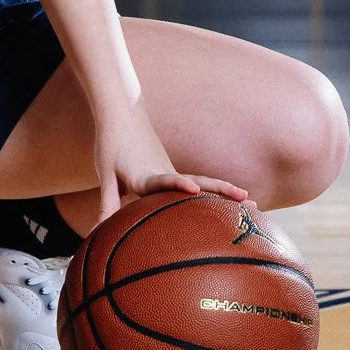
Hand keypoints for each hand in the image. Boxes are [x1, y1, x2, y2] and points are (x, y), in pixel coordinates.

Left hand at [92, 97, 250, 224]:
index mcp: (144, 173)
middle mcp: (163, 171)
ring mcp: (172, 171)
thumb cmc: (111, 145)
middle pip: (197, 181)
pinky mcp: (173, 172)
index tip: (193, 189)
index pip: (163, 180)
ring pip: (201, 182)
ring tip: (251, 203)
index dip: (178, 185)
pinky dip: (213, 192)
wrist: (122, 115)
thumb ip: (105, 205)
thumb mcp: (105, 176)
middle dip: (220, 191)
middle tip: (248, 200)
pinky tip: (228, 202)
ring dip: (224, 191)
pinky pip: (195, 184)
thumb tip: (97, 234)